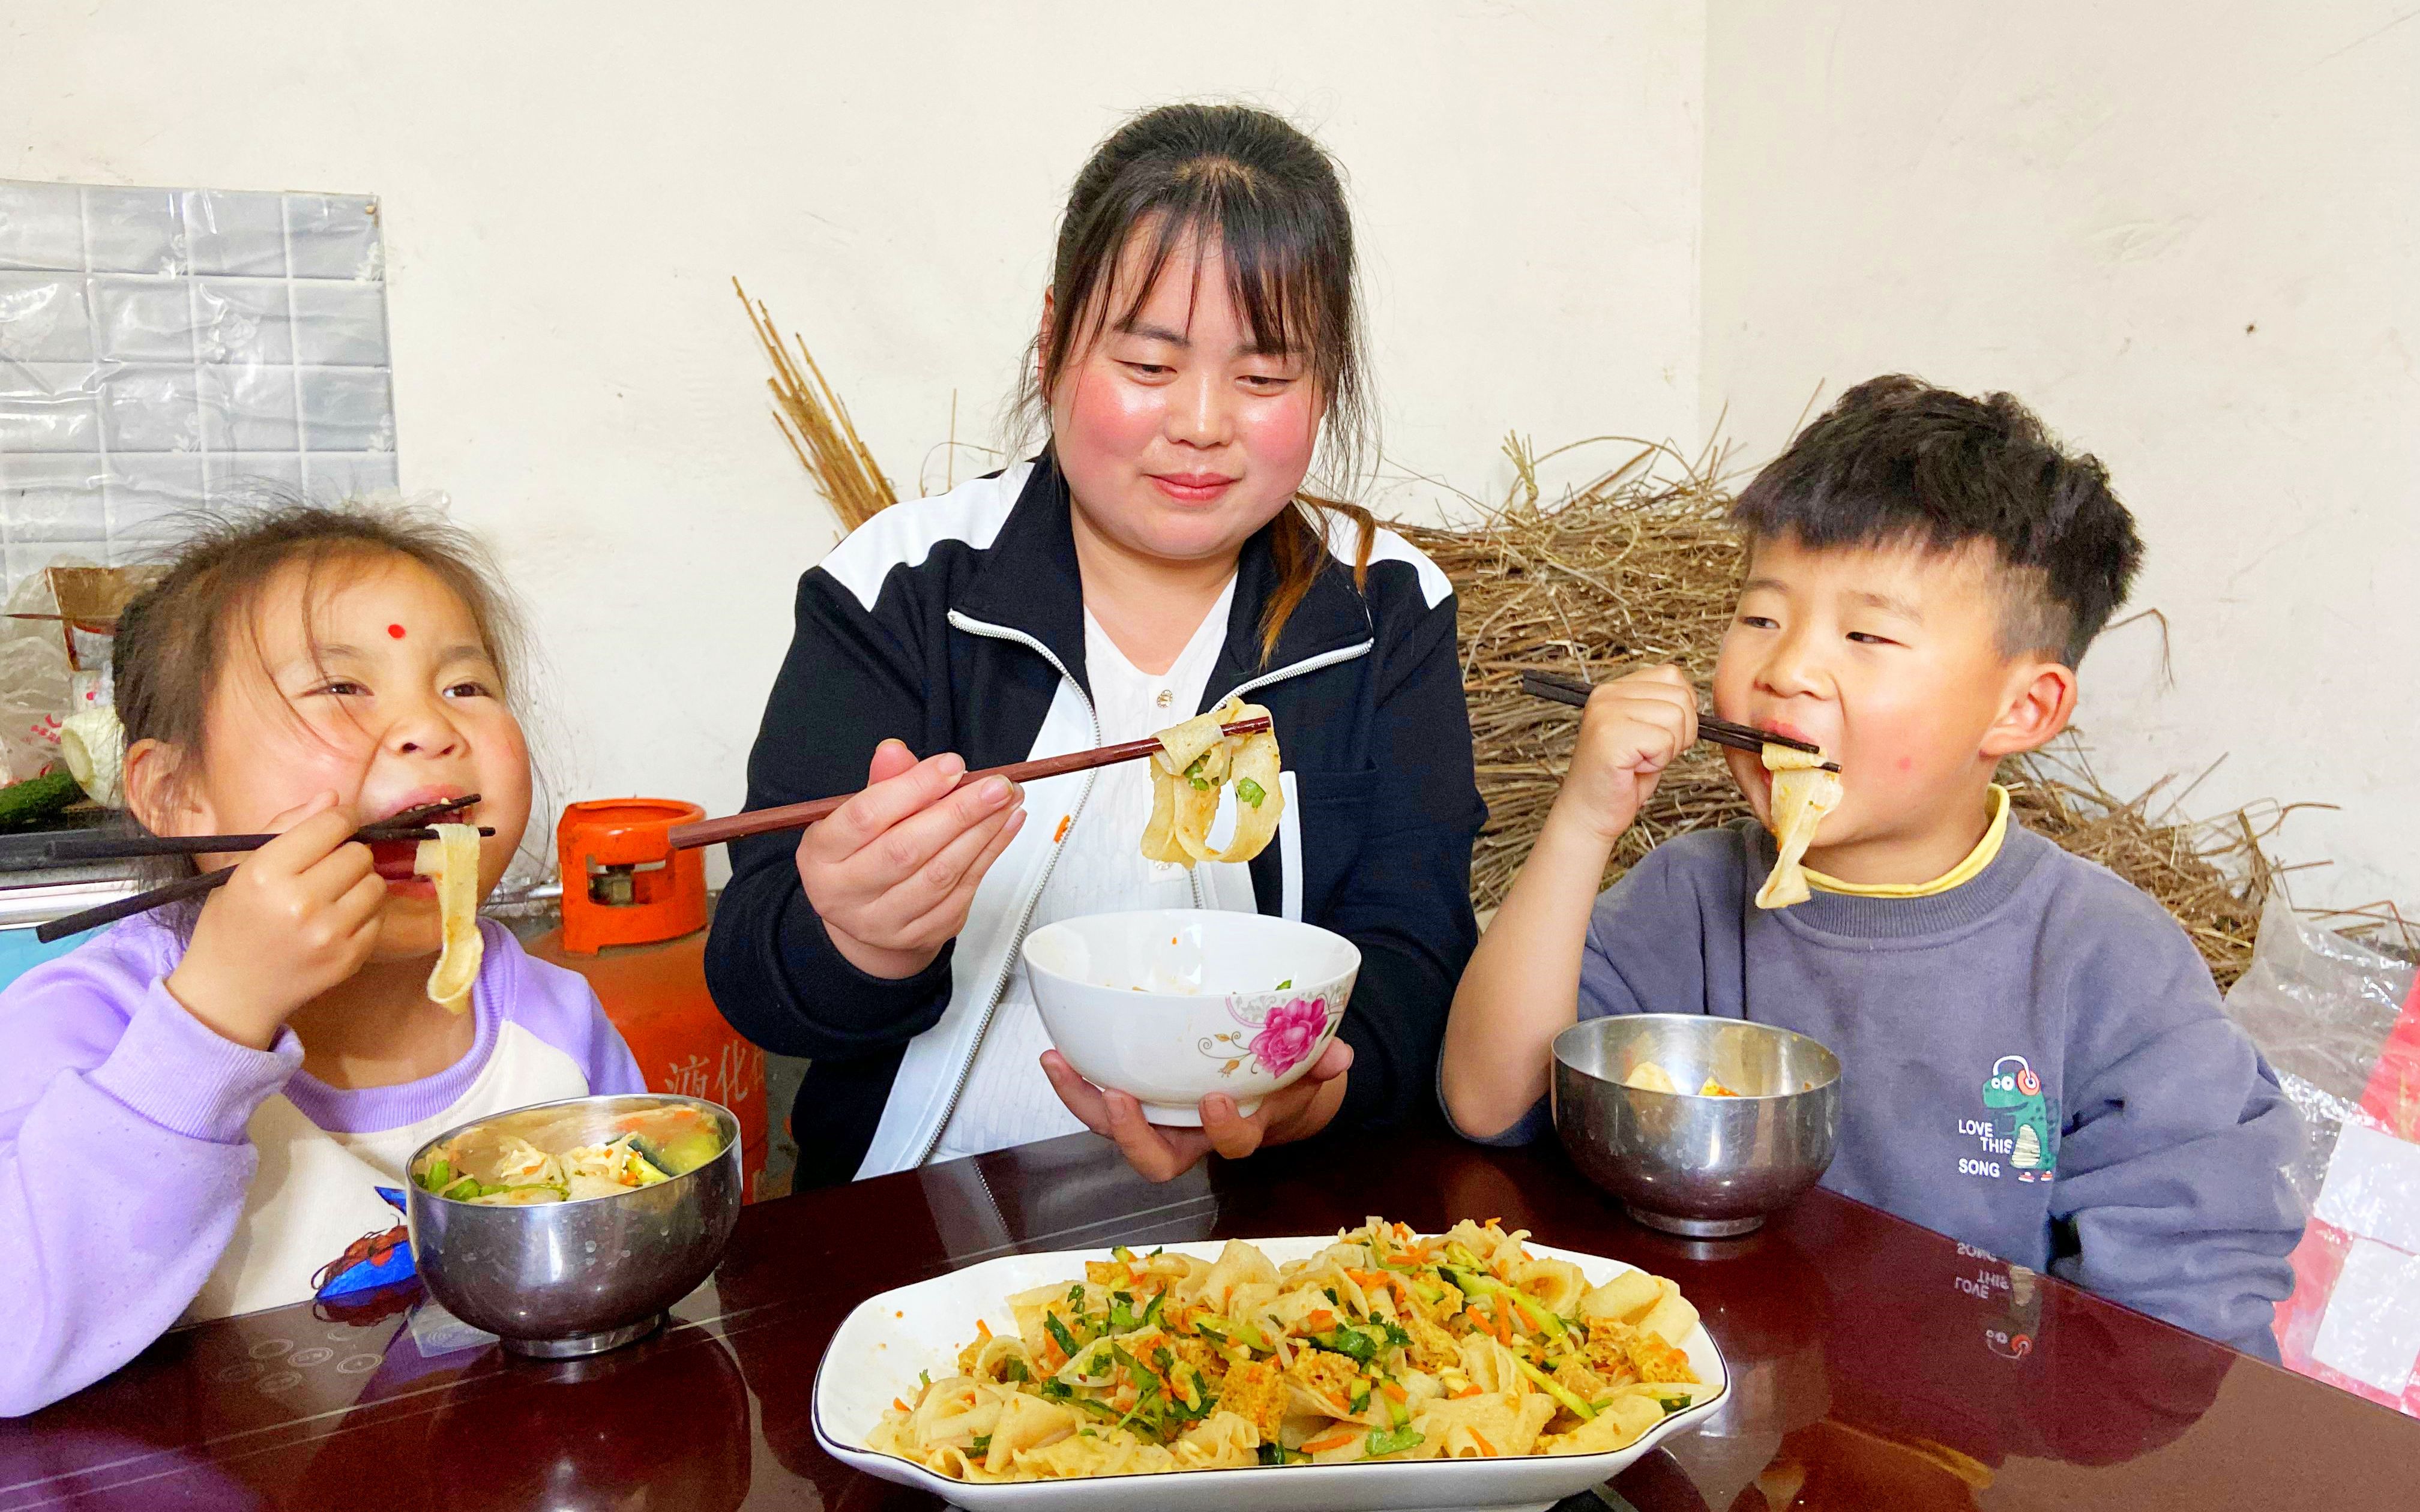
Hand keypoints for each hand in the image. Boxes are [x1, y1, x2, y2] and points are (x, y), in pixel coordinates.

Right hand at [165, 793, 385, 1049]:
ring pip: (375, 883)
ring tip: (332, 894)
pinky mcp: (349, 958)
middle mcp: (300, 903)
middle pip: (358, 853)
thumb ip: (285, 826)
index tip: (336, 824)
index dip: (340, 819)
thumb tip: (332, 797)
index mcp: (266, 873)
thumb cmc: (232, 922)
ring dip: (359, 883)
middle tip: (326, 868)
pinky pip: (379, 916)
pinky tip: (336, 920)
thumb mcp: (242, 868)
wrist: (230, 991)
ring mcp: (328, 934)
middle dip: (347, 854)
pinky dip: (364, 913)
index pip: (331, 825)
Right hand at [797, 738, 1025, 978]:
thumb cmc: (861, 857)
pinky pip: (963, 890)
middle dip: (959, 812)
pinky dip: (990, 853)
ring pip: (940, 873)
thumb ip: (882, 782)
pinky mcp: (921, 933)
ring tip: (1007, 801)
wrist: (866, 920)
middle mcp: (846, 892)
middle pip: (906, 849)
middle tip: (995, 786)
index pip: (866, 817)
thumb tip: (895, 752)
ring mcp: (883, 919)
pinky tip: (1005, 826)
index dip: (913, 788)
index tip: (951, 766)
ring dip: (983, 832)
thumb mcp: (856, 816)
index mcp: (822, 855)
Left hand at [1041, 1039, 1353, 1182]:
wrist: (1263, 1096)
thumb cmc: (1281, 1086)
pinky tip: (1057, 1051)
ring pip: (1116, 1131)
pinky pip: (1101, 1099)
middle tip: (1115, 1098)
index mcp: (1236, 1132)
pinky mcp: (1138, 1101)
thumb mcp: (1306, 1076)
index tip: (1216, 1101)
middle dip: (1133, 1134)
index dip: (1223, 1129)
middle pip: (1156, 1159)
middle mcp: (1191, 1138)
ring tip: (1058, 1063)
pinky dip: (1077, 1080)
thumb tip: (1340, 1055)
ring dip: (1083, 1101)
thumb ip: (1320, 1066)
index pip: (1230, 1145)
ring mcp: (1160, 1123)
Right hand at [1551, 665, 1697, 844]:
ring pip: (1677, 717)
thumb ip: (1661, 707)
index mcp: (1614, 689)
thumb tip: (1693, 699)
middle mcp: (1607, 694)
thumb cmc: (1620, 780)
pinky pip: (1665, 741)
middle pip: (1681, 697)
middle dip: (1679, 732)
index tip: (1655, 735)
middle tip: (1648, 753)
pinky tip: (1634, 769)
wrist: (1588, 815)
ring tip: (1640, 760)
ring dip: (1668, 748)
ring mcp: (1606, 713)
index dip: (1680, 711)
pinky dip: (1658, 762)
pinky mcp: (1611, 736)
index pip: (1672, 676)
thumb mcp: (1645, 732)